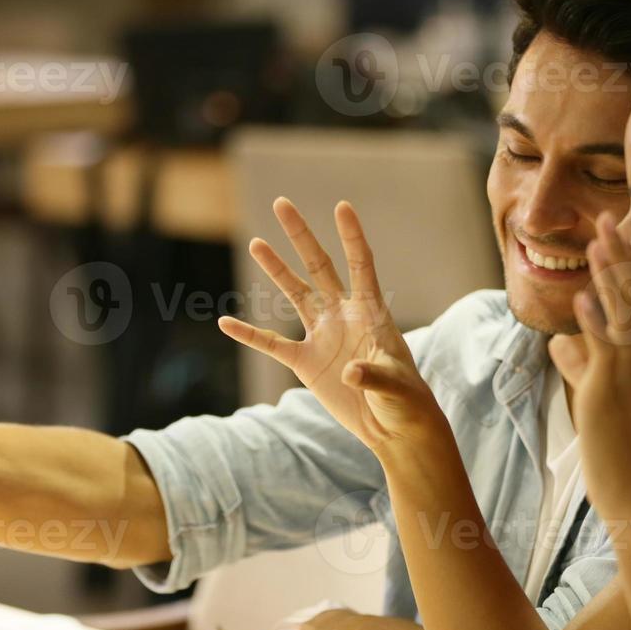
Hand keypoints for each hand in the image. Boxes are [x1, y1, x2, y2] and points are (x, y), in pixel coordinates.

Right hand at [218, 199, 445, 450]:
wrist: (392, 426)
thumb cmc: (405, 401)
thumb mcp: (396, 387)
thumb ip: (375, 376)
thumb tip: (351, 371)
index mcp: (371, 312)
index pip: (361, 265)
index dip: (352, 237)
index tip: (342, 206)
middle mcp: (343, 315)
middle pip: (319, 267)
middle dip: (301, 236)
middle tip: (281, 203)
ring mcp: (323, 336)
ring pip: (294, 294)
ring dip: (276, 270)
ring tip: (256, 243)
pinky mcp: (306, 362)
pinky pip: (272, 344)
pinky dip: (249, 335)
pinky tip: (226, 321)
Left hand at [548, 213, 630, 514]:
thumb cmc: (613, 447)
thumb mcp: (592, 396)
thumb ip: (579, 364)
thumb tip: (560, 341)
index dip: (625, 265)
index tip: (612, 234)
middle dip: (620, 257)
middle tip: (607, 219)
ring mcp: (628, 374)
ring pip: (623, 314)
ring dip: (610, 275)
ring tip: (598, 240)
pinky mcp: (610, 392)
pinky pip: (606, 350)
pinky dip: (595, 320)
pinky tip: (583, 296)